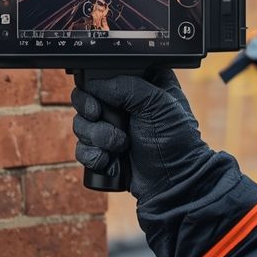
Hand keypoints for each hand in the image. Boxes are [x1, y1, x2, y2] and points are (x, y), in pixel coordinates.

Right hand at [71, 68, 209, 199]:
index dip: (96, 83)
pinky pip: (81, 148)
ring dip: (96, 136)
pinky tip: (109, 160)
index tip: (99, 95)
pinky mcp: (104, 151)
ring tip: (119, 146)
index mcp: (138, 85)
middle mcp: (122, 104)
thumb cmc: (175, 140)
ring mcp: (111, 128)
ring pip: (80, 124)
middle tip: (99, 116)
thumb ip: (126, 86)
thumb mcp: (157, 104)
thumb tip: (94, 84)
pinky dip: (91, 155)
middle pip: (84, 97)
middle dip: (90, 111)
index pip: (104, 73)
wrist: (175, 183)